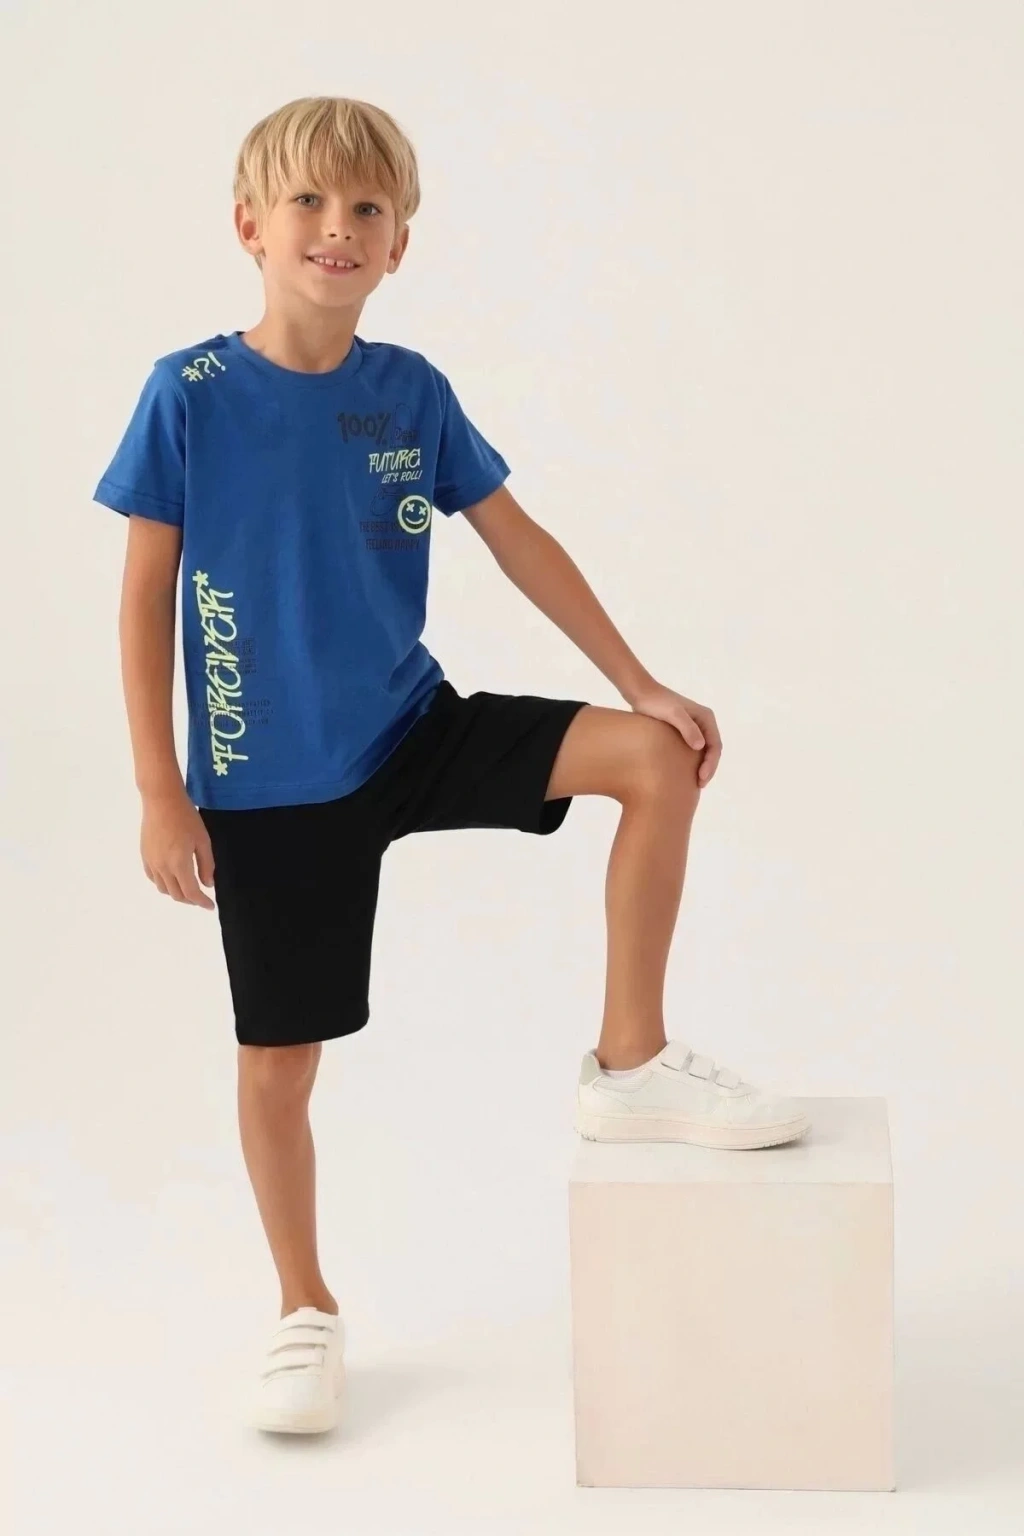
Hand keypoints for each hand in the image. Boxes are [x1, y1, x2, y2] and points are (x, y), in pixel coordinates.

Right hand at [140, 789, 216, 908]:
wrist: (161, 801)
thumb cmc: (186, 817)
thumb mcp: (203, 840)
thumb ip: (206, 864)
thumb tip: (207, 884)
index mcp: (179, 864)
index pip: (191, 892)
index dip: (202, 902)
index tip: (210, 906)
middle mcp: (163, 867)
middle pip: (176, 894)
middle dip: (190, 900)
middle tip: (202, 898)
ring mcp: (151, 862)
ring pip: (163, 888)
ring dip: (176, 893)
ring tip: (188, 889)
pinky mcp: (145, 856)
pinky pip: (153, 878)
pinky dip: (164, 884)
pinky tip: (171, 878)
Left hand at [627, 681, 722, 786]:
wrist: (640, 693)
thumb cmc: (656, 703)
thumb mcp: (673, 714)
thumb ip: (687, 728)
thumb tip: (700, 747)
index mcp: (706, 717)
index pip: (715, 745)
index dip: (711, 763)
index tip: (701, 777)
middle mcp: (703, 722)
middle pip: (712, 750)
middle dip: (708, 768)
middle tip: (699, 785)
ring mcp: (693, 727)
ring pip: (703, 751)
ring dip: (702, 766)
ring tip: (695, 782)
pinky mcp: (682, 731)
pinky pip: (692, 749)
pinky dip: (692, 762)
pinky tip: (684, 773)